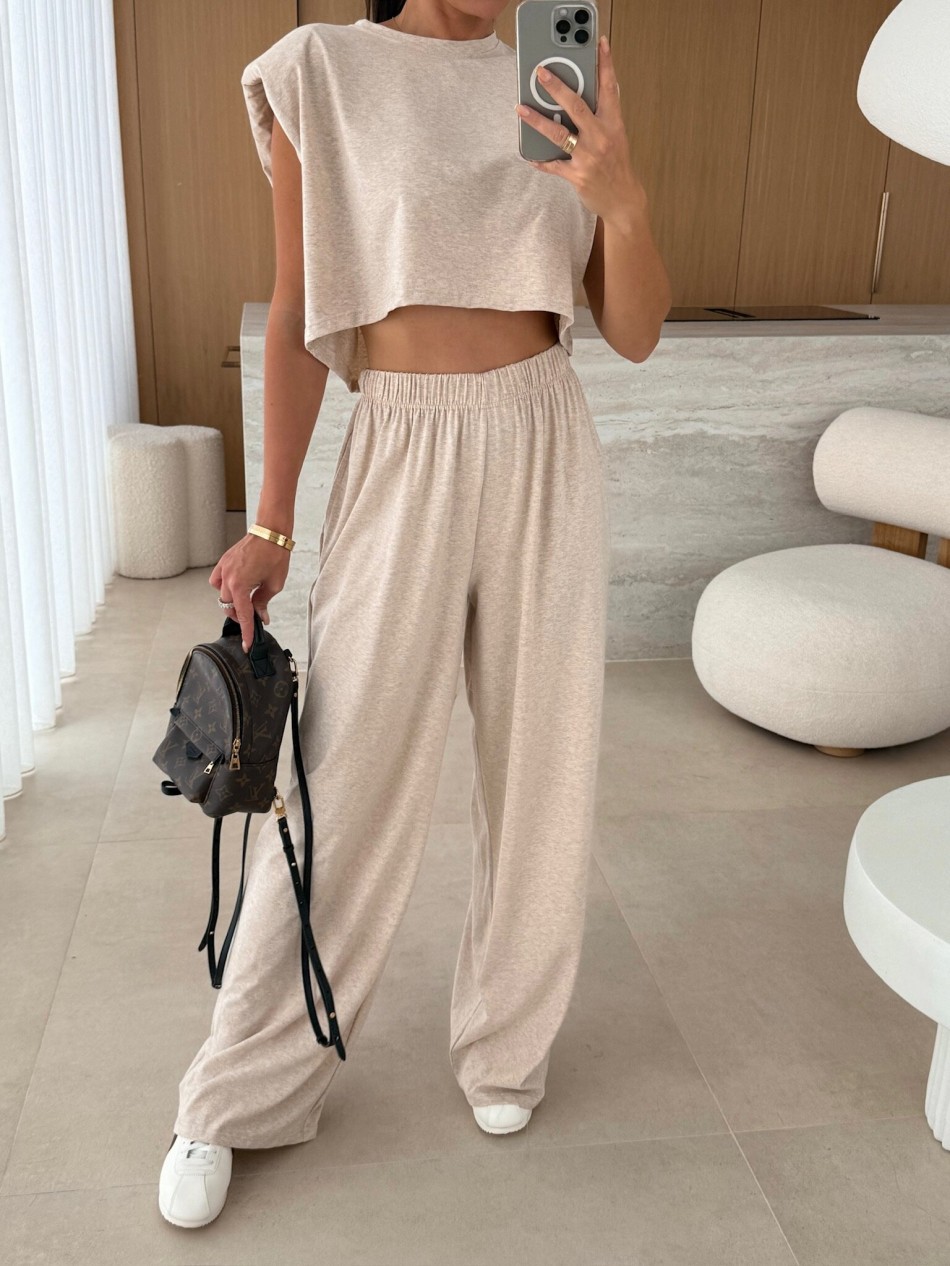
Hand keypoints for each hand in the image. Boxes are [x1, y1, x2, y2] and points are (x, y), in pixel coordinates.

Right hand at [209, 534, 290, 652]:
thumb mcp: (274, 584)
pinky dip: (224, 587)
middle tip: (254, 617)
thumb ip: (263, 602)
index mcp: (240, 585)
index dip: (247, 632)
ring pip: (221, 594)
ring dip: (232, 601)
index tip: (247, 645)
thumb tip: (260, 616)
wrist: (271, 533)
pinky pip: (217, 580)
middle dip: (240, 615)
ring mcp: (223, 569)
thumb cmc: (275, 555)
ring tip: (246, 601)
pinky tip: (235, 587)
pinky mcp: (224, 562)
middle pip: (228, 606)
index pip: (242, 615)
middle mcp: (228, 578)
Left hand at [515, 34, 644, 221]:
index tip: (600, 43)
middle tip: (541, 72)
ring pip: (559, 133)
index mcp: (613, 123)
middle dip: (557, 87)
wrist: (623, 199)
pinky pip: (553, 165)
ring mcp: (588, 156)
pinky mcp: (577, 175)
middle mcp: (601, 137)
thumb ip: (601, 116)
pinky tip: (530, 156)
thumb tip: (580, 98)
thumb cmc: (617, 165)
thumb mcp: (616, 136)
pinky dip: (541, 160)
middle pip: (577, 106)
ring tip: (521, 109)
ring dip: (537, 120)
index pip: (609, 88)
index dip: (605, 64)